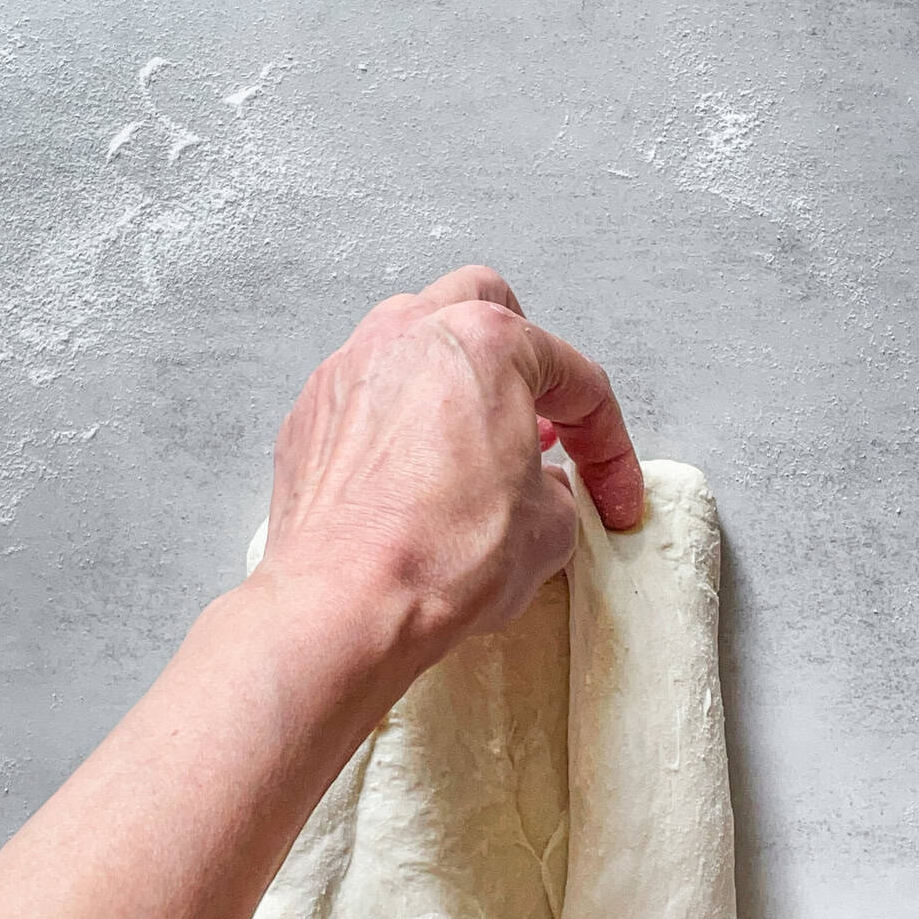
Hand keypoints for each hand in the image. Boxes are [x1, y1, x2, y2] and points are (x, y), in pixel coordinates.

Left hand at [255, 266, 642, 666]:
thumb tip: (542, 493)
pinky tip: (412, 479)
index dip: (609, 448)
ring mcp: (350, 369)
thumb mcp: (547, 532)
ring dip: (453, 384)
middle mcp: (409, 335)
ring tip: (475, 448)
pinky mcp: (309, 416)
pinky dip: (397, 426)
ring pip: (415, 344)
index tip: (609, 492)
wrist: (344, 606)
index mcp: (486, 343)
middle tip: (539, 422)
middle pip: (486, 312)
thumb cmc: (437, 559)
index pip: (576, 381)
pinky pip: (368, 399)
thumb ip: (557, 493)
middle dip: (523, 365)